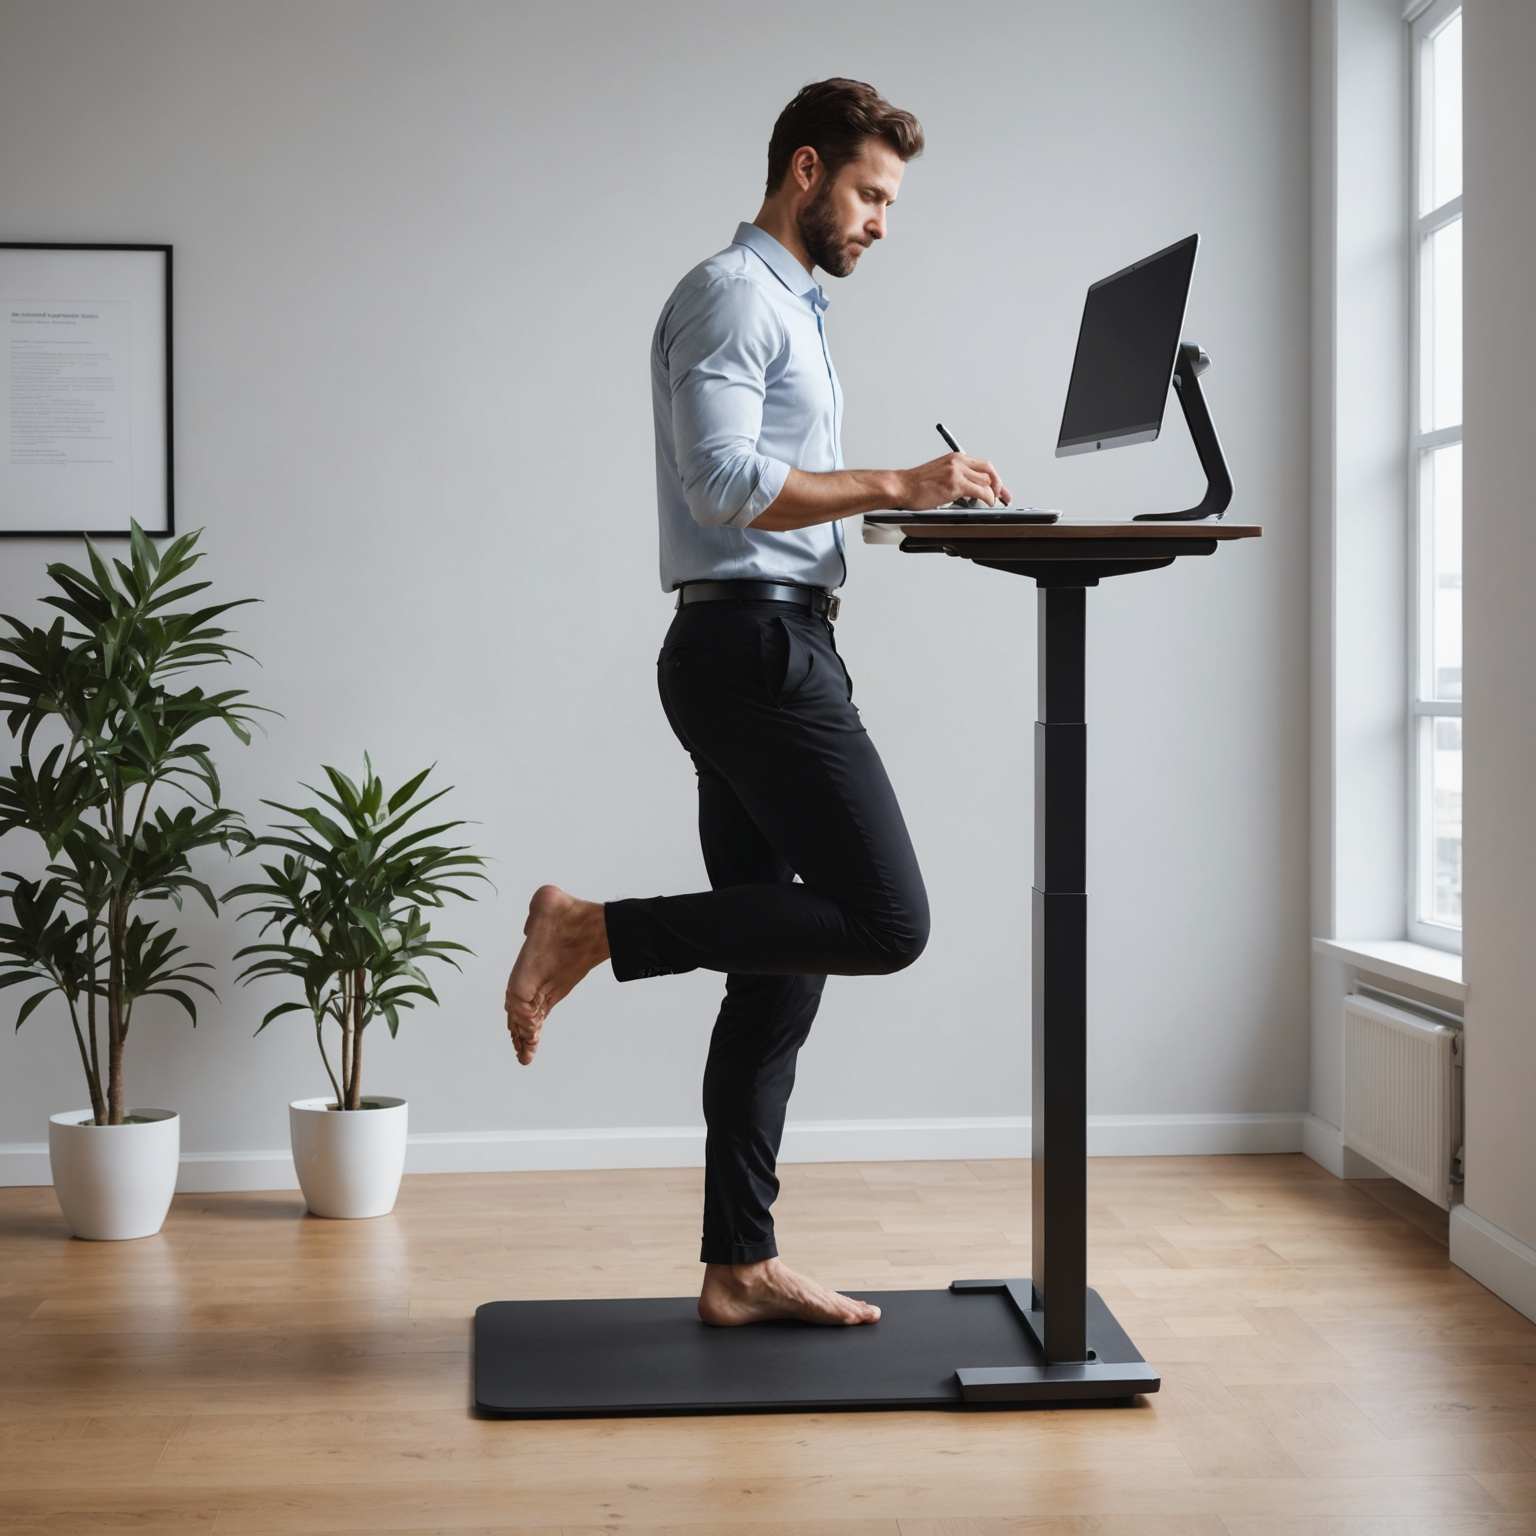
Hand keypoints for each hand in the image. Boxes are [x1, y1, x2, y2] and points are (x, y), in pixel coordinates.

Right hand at [892, 452, 1010, 509]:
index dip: (994, 477)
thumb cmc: (915, 484)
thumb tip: (970, 492)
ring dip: (992, 494)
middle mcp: (957, 461)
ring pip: (986, 481)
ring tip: (991, 502)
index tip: (1000, 488)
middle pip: (989, 470)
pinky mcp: (955, 484)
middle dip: (999, 485)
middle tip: (1003, 496)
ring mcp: (956, 472)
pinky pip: (980, 491)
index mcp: (954, 458)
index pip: (982, 465)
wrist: (901, 486)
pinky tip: (987, 503)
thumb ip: (956, 478)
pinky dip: (988, 498)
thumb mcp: (939, 474)